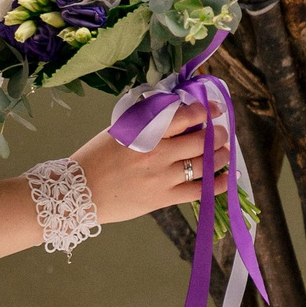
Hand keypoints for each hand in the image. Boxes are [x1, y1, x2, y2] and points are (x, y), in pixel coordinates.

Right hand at [67, 99, 235, 225]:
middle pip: (200, 140)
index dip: (204, 110)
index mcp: (144, 132)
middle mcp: (156, 153)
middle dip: (217, 134)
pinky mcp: (162, 198)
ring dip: (221, 155)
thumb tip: (175, 114)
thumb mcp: (118, 131)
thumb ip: (146, 123)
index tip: (213, 108)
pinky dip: (218, 183)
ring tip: (225, 151)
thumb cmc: (95, 158)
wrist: (77, 192)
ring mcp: (161, 177)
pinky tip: (227, 177)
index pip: (184, 116)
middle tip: (221, 132)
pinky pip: (199, 190)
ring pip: (204, 164)